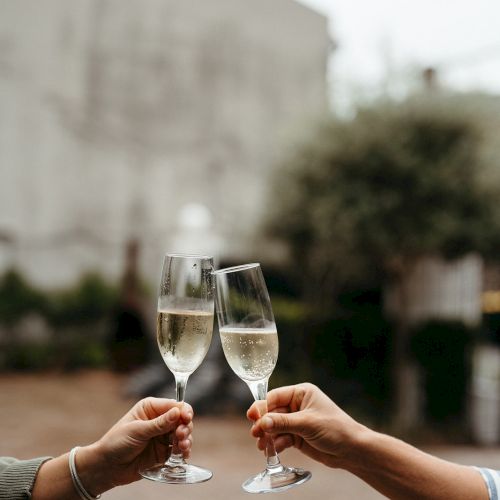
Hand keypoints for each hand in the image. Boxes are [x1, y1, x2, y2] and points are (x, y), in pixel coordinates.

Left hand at [79, 397, 192, 490]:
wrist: (107, 467)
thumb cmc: (116, 443)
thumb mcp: (137, 431)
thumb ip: (159, 424)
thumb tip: (177, 412)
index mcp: (151, 408)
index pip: (174, 405)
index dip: (183, 410)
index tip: (187, 418)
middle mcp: (160, 419)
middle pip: (182, 419)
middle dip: (185, 426)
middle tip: (181, 436)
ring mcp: (163, 436)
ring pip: (183, 433)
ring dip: (186, 439)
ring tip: (183, 446)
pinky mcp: (164, 451)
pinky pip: (179, 448)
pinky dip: (184, 451)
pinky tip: (184, 454)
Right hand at [247, 383, 363, 467]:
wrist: (351, 450)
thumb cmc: (335, 429)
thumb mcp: (307, 424)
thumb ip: (283, 422)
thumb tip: (262, 422)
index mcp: (301, 393)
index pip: (275, 396)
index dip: (262, 406)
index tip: (252, 416)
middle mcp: (297, 405)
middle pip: (272, 412)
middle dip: (264, 423)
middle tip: (255, 433)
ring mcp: (297, 421)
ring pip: (275, 426)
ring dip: (268, 436)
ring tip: (262, 446)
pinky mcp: (297, 436)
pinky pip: (281, 437)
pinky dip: (276, 444)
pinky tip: (273, 450)